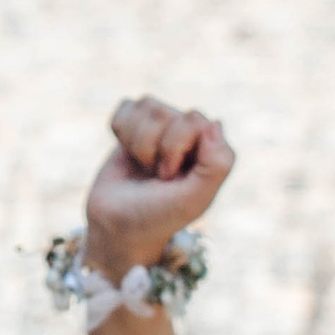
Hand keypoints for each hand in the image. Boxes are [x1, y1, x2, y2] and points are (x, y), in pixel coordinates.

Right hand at [84, 96, 234, 276]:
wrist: (117, 227)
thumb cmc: (159, 216)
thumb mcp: (193, 199)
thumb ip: (216, 165)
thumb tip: (215, 123)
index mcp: (212, 151)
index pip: (194, 120)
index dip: (175, 148)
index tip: (170, 179)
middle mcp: (192, 135)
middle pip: (166, 112)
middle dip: (155, 148)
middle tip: (158, 177)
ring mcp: (164, 128)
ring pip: (147, 106)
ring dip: (138, 143)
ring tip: (145, 168)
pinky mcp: (137, 125)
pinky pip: (127, 106)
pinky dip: (121, 133)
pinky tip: (129, 154)